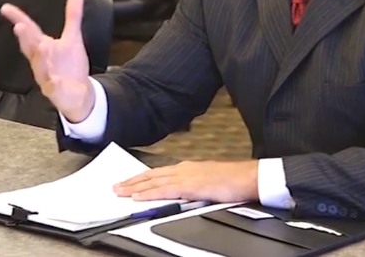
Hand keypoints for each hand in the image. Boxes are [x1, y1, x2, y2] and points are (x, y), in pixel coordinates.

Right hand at [0, 0, 94, 122]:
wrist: (78, 94)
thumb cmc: (69, 66)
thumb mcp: (72, 38)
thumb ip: (73, 17)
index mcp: (43, 47)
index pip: (30, 31)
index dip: (18, 19)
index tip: (6, 8)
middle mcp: (42, 61)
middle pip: (31, 48)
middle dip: (25, 38)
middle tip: (19, 26)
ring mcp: (47, 77)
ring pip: (41, 68)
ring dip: (40, 57)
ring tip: (42, 46)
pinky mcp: (57, 91)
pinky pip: (54, 88)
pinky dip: (54, 84)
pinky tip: (55, 80)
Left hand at [114, 160, 259, 202]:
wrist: (247, 177)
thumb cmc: (234, 180)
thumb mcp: (210, 182)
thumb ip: (195, 186)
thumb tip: (186, 194)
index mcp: (189, 168)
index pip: (160, 173)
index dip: (143, 177)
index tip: (130, 182)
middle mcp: (184, 169)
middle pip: (152, 175)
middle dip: (133, 181)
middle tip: (117, 186)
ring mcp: (186, 176)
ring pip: (153, 181)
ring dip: (135, 187)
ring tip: (120, 191)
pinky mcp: (189, 186)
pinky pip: (164, 191)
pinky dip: (149, 193)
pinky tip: (138, 197)